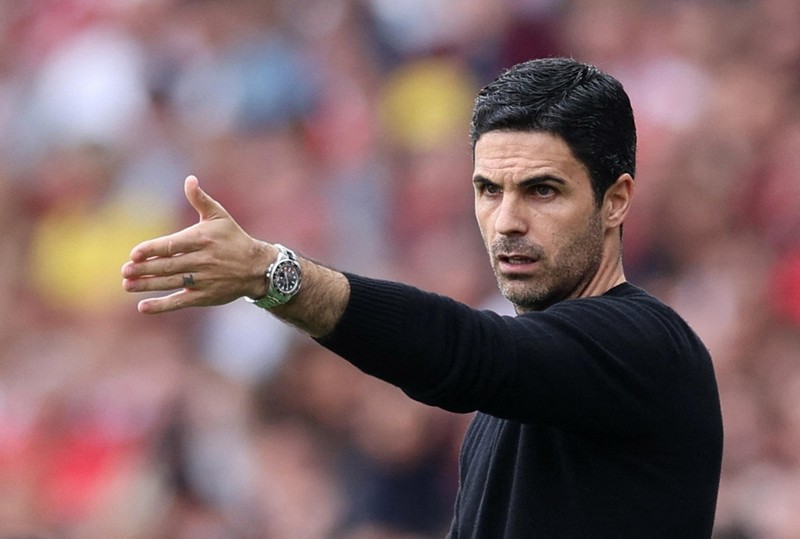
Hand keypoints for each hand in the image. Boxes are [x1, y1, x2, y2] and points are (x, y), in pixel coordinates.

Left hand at [121, 175, 271, 313]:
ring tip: (128, 285)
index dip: (152, 250)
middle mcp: (202, 260)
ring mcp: (203, 280)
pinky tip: (143, 306)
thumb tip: (189, 179)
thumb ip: (200, 199)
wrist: (257, 267)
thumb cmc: (234, 239)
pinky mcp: (205, 296)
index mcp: (202, 239)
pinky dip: (162, 305)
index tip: (134, 254)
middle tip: (124, 271)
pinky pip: (180, 302)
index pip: (173, 245)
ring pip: (171, 283)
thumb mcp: (220, 216)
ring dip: (148, 285)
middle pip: (168, 266)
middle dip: (145, 269)